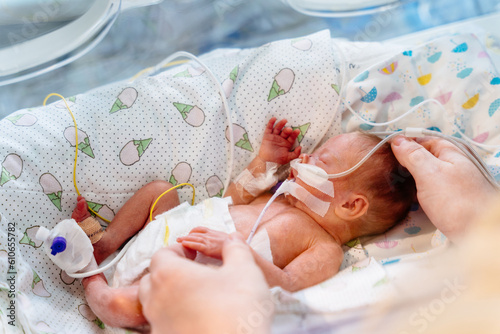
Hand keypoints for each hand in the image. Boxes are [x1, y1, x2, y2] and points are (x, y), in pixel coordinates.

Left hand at [139, 235, 272, 333]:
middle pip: (152, 279)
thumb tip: (234, 239)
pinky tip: (197, 319)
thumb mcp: (245, 271)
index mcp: (170, 275)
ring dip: (170, 297)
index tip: (194, 253)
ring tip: (196, 297)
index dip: (177, 251)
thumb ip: (236, 250)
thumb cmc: (237, 309)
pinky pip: (163, 325)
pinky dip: (174, 318)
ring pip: (155, 304)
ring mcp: (158, 324)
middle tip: (193, 273)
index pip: (161, 254)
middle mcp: (156, 300)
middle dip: (169, 273)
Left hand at [177, 227, 229, 258]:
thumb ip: (219, 239)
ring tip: (178, 241)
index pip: (201, 229)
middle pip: (195, 233)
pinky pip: (197, 245)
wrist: (240, 247)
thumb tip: (217, 241)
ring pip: (194, 238)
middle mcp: (210, 235)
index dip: (193, 231)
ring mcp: (209, 241)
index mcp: (214, 232)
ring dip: (185, 239)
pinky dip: (189, 244)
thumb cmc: (234, 245)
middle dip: (186, 236)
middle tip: (179, 239)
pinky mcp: (209, 248)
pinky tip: (184, 244)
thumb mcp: (226, 239)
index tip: (189, 234)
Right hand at [259, 117, 301, 164]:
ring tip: (284, 120)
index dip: (294, 134)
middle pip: (285, 132)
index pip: (292, 137)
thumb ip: (295, 154)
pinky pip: (269, 128)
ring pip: (278, 128)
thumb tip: (300, 147)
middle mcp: (281, 138)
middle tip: (289, 129)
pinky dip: (271, 123)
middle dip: (287, 130)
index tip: (297, 131)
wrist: (267, 161)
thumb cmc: (277, 160)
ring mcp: (274, 136)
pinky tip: (274, 118)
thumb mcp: (288, 158)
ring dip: (281, 124)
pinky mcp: (267, 136)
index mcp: (287, 143)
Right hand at [391, 135, 497, 241]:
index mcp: (451, 152)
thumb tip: (397, 140)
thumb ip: (413, 155)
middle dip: (405, 162)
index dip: (403, 143)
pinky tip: (407, 199)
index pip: (422, 140)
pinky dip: (417, 192)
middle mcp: (453, 165)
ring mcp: (452, 183)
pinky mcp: (450, 201)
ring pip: (425, 175)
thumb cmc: (458, 202)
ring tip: (392, 183)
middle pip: (424, 157)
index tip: (384, 151)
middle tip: (385, 169)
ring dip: (409, 179)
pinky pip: (429, 191)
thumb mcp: (430, 173)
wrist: (480, 234)